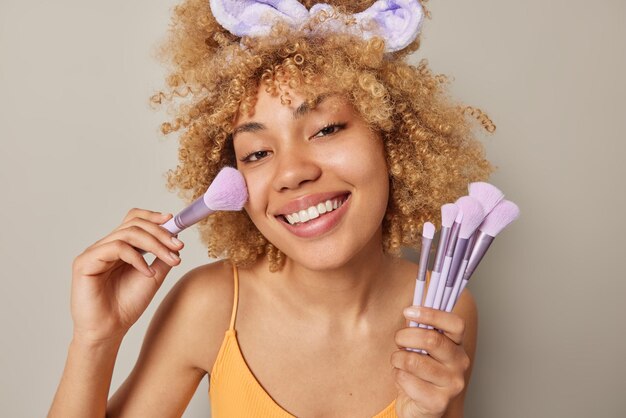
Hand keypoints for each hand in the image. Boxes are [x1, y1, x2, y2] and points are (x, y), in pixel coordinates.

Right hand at [70, 209, 183, 343]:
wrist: (109, 330)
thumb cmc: (127, 305)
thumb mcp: (153, 276)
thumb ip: (162, 257)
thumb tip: (176, 239)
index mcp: (119, 247)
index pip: (134, 220)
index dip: (154, 217)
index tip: (174, 221)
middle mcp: (105, 246)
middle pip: (134, 224)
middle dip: (160, 233)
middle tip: (178, 246)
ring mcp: (94, 253)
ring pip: (127, 234)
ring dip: (155, 244)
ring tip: (170, 260)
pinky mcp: (85, 262)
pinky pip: (115, 248)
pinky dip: (137, 258)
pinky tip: (148, 272)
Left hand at [391, 307, 470, 417]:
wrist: (420, 406)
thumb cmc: (418, 371)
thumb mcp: (420, 346)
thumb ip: (419, 327)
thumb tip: (411, 308)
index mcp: (457, 345)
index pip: (455, 323)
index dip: (431, 314)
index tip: (409, 311)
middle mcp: (460, 363)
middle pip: (432, 339)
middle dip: (405, 336)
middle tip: (398, 340)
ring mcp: (452, 384)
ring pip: (414, 361)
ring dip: (397, 358)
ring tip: (398, 361)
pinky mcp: (438, 402)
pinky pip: (406, 379)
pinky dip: (397, 376)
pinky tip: (402, 379)